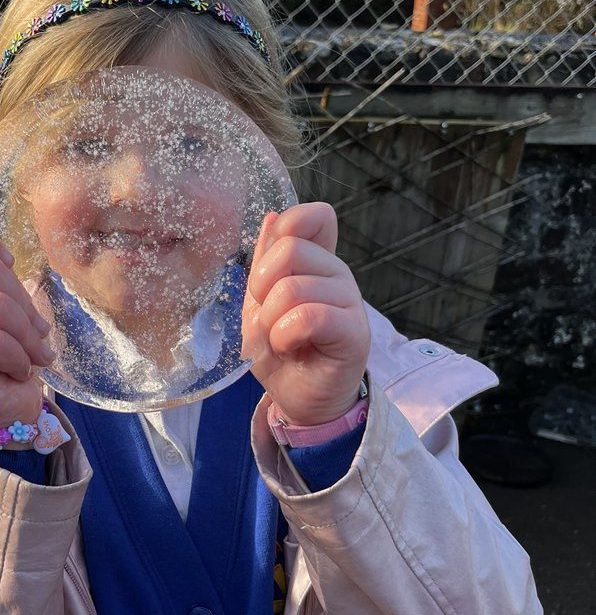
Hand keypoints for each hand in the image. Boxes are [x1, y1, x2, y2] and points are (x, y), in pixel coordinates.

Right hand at [0, 222, 53, 430]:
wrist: (4, 412)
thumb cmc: (7, 358)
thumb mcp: (6, 310)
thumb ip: (0, 281)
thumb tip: (8, 262)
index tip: (8, 265)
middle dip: (25, 301)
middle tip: (34, 333)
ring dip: (27, 335)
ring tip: (31, 355)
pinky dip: (18, 358)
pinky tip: (17, 371)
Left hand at [242, 203, 370, 426]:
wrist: (298, 397)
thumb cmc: (281, 351)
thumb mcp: (259, 302)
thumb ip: (266, 261)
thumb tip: (272, 217)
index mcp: (316, 261)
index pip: (313, 217)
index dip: (285, 230)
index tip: (269, 270)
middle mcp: (337, 273)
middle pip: (291, 248)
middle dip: (262, 287)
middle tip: (268, 317)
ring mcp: (349, 300)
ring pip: (293, 287)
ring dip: (270, 320)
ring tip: (280, 339)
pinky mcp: (354, 331)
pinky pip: (309, 316)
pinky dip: (286, 335)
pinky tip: (291, 347)